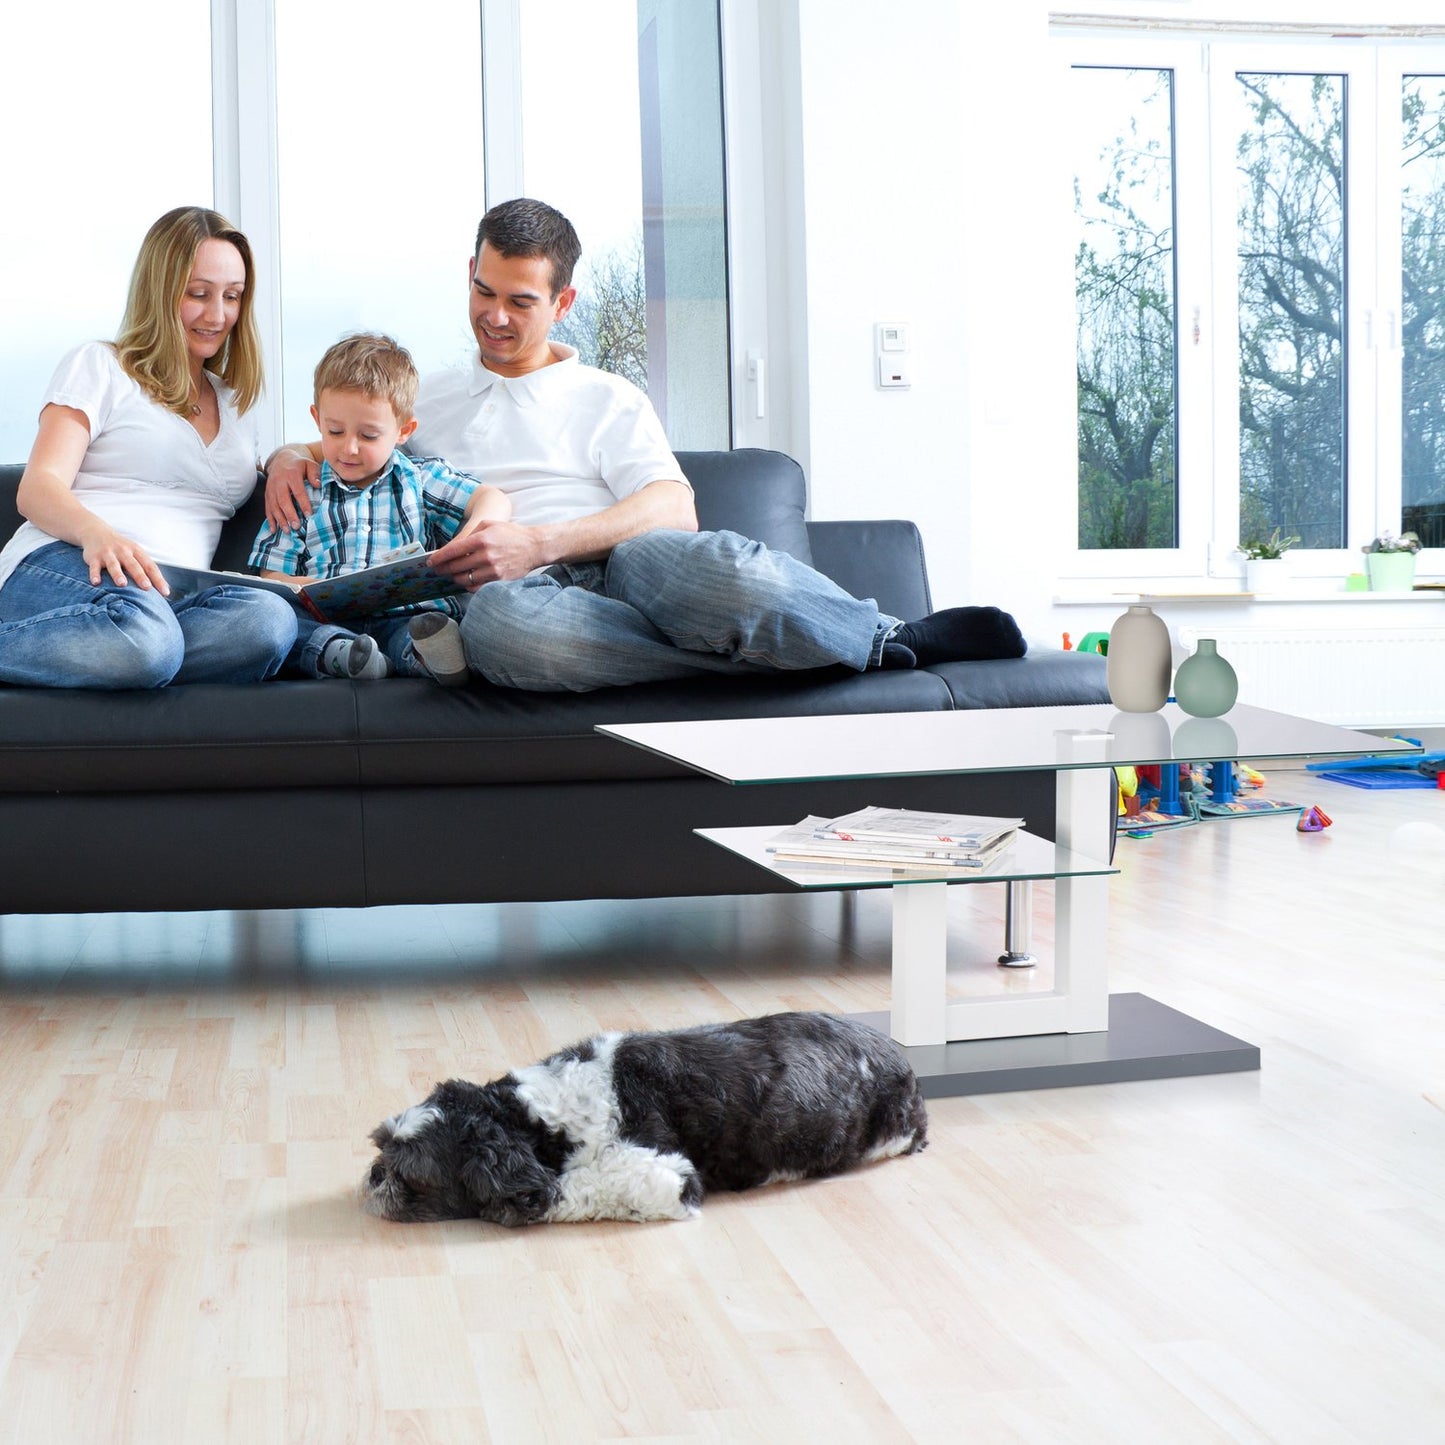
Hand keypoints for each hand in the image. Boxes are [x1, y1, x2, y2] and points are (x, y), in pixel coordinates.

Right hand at [76, 520, 168, 592]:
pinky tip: (96, 582)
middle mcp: (123, 552)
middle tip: (147, 587)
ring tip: (122, 584)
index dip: (158, 579)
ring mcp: (108, 554)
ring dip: (118, 574)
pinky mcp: (93, 557)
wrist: (96, 532)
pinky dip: (94, 574)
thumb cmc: (121, 549)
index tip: (165, 592)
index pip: (150, 566)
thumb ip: (146, 568)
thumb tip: (164, 588)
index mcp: (137, 551)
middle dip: (140, 576)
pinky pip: (94, 567)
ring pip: (114, 565)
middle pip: (133, 565)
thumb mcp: (135, 553)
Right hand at [264, 449, 319, 529]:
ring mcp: (271, 488)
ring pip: (274, 505)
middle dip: (289, 514)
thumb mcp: (309, 464)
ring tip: (287, 531)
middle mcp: (278, 482)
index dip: (303, 504)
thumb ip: (314, 473)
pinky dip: (270, 519)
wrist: (281, 460)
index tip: (309, 515)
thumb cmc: (299, 465)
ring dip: (280, 519)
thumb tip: (318, 484)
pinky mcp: (267, 494)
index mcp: (291, 474)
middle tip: (296, 526)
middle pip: (283, 500)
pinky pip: (267, 508)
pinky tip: (274, 529)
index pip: (298, 491)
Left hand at [430, 520, 545, 588]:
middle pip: (456, 567)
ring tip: (452, 575)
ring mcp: (493, 570)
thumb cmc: (511, 534)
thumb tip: (452, 546)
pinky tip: (466, 580)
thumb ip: (470, 533)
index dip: (439, 557)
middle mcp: (486, 555)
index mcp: (482, 539)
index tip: (431, 561)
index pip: (453, 551)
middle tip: (437, 570)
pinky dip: (467, 585)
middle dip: (443, 569)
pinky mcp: (499, 580)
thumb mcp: (489, 524)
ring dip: (454, 578)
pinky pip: (476, 587)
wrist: (535, 547)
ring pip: (464, 579)